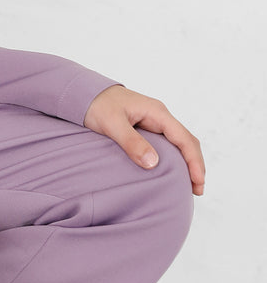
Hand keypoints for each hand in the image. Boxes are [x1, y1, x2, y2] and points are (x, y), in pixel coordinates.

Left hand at [83, 84, 204, 195]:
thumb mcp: (111, 124)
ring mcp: (154, 121)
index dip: (194, 161)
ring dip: (187, 162)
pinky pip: (167, 143)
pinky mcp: (146, 127)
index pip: (184, 138)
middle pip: (187, 141)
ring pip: (179, 143)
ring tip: (189, 185)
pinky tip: (172, 171)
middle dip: (195, 165)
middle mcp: (160, 116)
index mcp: (157, 112)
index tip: (198, 183)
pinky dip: (175, 158)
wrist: (84, 93)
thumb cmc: (97, 105)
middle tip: (197, 190)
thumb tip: (153, 163)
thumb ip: (131, 142)